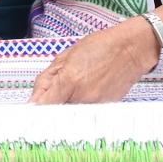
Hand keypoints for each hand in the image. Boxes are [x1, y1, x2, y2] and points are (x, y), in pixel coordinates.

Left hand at [29, 17, 157, 104]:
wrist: (131, 49)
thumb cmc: (99, 47)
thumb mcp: (66, 56)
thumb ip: (47, 79)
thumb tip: (35, 99)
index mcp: (69, 81)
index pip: (43, 106)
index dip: (34, 108)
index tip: (31, 108)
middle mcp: (82, 97)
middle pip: (55, 113)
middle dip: (49, 107)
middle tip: (53, 94)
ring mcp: (95, 106)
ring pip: (69, 115)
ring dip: (65, 107)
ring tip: (73, 89)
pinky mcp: (105, 109)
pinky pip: (84, 113)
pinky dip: (79, 107)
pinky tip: (85, 92)